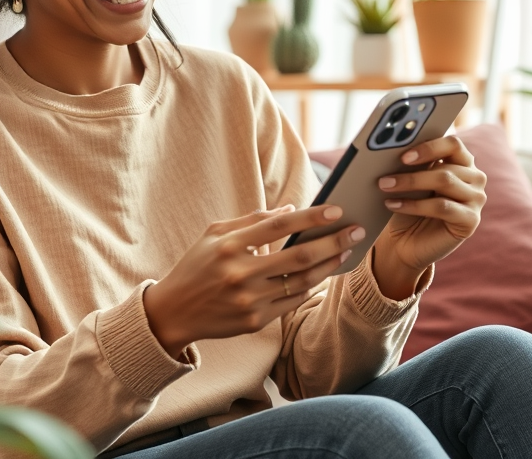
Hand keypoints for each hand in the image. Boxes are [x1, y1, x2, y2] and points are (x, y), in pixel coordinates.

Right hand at [143, 205, 365, 357]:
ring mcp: (249, 300)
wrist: (175, 312)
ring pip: (302, 279)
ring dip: (330, 264)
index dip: (311, 217)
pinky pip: (293, 300)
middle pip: (299, 254)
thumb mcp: (214, 234)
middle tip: (356, 230)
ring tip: (347, 250)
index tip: (336, 210)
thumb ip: (251, 221)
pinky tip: (324, 272)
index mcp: (229, 245)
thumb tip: (290, 210)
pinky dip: (311, 284)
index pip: (278, 226)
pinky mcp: (255, 321)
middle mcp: (240, 273)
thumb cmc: (196, 266)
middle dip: (333, 241)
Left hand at [372, 135, 486, 298]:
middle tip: (383, 177)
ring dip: (410, 184)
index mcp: (462, 161)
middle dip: (411, 173)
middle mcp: (475, 178)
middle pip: (445, 167)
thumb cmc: (409, 206)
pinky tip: (393, 205)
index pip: (453, 144)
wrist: (408, 242)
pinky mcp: (471, 221)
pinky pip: (442, 207)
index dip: (429, 147)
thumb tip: (395, 149)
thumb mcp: (411, 182)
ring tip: (385, 188)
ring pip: (444, 183)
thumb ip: (412, 165)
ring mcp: (476, 199)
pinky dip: (414, 205)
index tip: (403, 155)